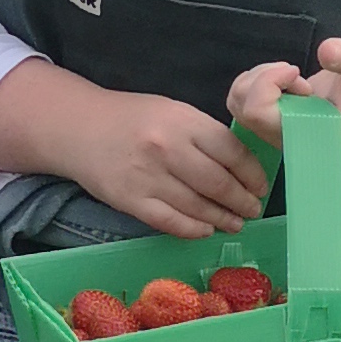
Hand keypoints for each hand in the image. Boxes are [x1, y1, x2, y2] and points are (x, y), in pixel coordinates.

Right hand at [62, 86, 274, 237]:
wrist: (79, 128)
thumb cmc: (132, 119)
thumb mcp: (172, 111)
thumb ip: (203, 134)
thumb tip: (241, 166)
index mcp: (183, 121)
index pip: (231, 152)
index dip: (252, 174)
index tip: (261, 186)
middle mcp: (167, 148)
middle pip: (218, 183)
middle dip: (243, 201)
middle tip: (253, 209)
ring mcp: (148, 177)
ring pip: (198, 207)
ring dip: (222, 219)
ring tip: (235, 223)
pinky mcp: (131, 200)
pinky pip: (171, 222)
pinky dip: (193, 229)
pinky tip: (206, 230)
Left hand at [229, 39, 340, 149]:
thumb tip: (326, 52)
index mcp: (309, 132)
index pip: (258, 115)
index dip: (267, 84)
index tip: (295, 72)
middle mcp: (288, 137)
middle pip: (241, 108)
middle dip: (261, 78)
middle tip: (293, 71)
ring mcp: (280, 130)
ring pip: (237, 103)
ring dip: (257, 78)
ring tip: (289, 73)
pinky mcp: (276, 119)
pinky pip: (245, 100)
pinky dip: (258, 80)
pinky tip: (285, 77)